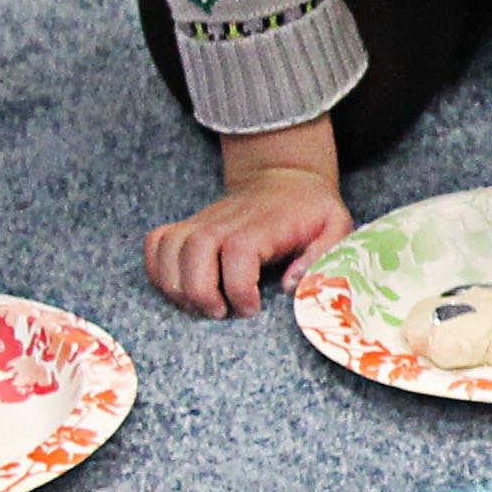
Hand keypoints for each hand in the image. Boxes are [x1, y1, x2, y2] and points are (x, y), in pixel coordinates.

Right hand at [145, 121, 352, 316]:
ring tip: (200, 306)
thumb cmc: (311, 210)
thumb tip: (289, 285)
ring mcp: (201, 222)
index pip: (237, 256)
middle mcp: (224, 222)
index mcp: (261, 227)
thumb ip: (321, 256)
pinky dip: (156, 268)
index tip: (251, 309)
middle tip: (221, 312)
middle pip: (194, 254)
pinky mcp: (188, 226)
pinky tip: (177, 289)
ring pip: (168, 249)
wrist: (285, 179)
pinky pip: (156, 243)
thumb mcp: (336, 227)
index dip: (239, 290)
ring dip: (176, 286)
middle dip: (201, 293)